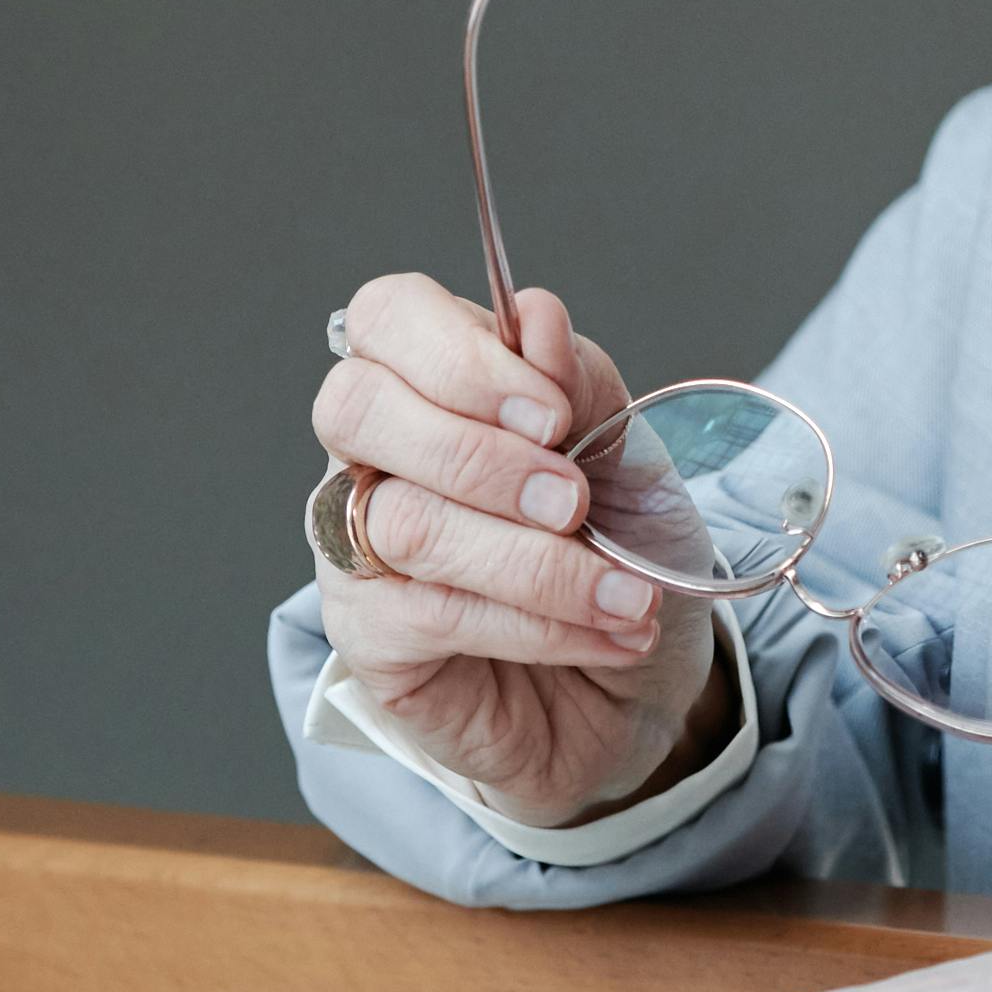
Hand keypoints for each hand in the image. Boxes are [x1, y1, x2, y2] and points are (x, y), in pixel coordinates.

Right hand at [310, 270, 727, 828]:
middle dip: (479, 454)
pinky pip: (434, 614)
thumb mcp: (627, 449)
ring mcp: (356, 545)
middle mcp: (369, 454)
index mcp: (425, 379)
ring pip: (407, 524)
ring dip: (536, 561)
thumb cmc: (618, 543)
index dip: (460, 353)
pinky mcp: (370, 636)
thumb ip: (578, 382)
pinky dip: (538, 622)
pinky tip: (605, 631)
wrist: (636, 675)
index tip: (552, 414)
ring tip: (626, 592)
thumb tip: (535, 317)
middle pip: (357, 407)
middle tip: (575, 501)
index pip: (388, 316)